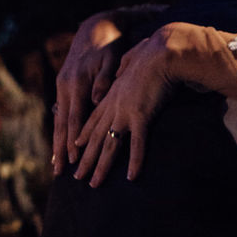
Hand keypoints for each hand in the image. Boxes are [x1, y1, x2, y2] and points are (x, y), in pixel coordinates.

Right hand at [53, 13, 125, 171]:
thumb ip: (105, 80)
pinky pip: (62, 115)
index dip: (74, 139)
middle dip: (61, 150)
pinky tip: (59, 148)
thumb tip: (97, 100)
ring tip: (56, 167)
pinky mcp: (64, 88)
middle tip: (60, 172)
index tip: (75, 158)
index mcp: (76, 82)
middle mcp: (65, 87)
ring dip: (58, 145)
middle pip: (62, 124)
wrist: (96, 27)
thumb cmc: (109, 45)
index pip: (75, 117)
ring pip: (59, 121)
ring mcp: (62, 87)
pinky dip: (61, 132)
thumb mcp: (111, 58)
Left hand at [73, 27, 181, 185]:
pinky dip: (135, 162)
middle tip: (77, 177)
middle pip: (96, 137)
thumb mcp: (133, 62)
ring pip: (109, 145)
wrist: (162, 52)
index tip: (74, 149)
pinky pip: (137, 144)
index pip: (93, 119)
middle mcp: (113, 106)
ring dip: (101, 166)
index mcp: (111, 95)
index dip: (83, 136)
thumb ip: (126, 68)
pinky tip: (132, 177)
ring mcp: (125, 112)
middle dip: (85, 159)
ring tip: (93, 184)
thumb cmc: (151, 55)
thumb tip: (124, 68)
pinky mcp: (141, 116)